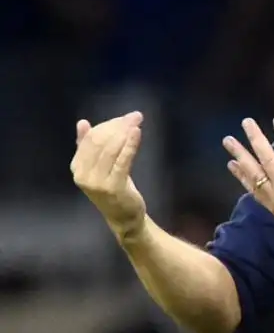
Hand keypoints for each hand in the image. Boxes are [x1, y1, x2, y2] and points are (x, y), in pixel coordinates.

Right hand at [71, 112, 147, 235]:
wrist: (123, 216)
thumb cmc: (113, 188)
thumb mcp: (100, 166)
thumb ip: (88, 146)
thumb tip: (81, 123)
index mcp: (77, 167)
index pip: (90, 139)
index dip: (107, 125)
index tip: (125, 117)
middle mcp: (83, 175)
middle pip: (99, 142)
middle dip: (117, 126)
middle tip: (135, 116)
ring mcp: (97, 182)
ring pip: (110, 149)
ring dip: (125, 132)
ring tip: (137, 121)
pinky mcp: (113, 187)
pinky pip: (122, 160)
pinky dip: (130, 144)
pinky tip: (137, 133)